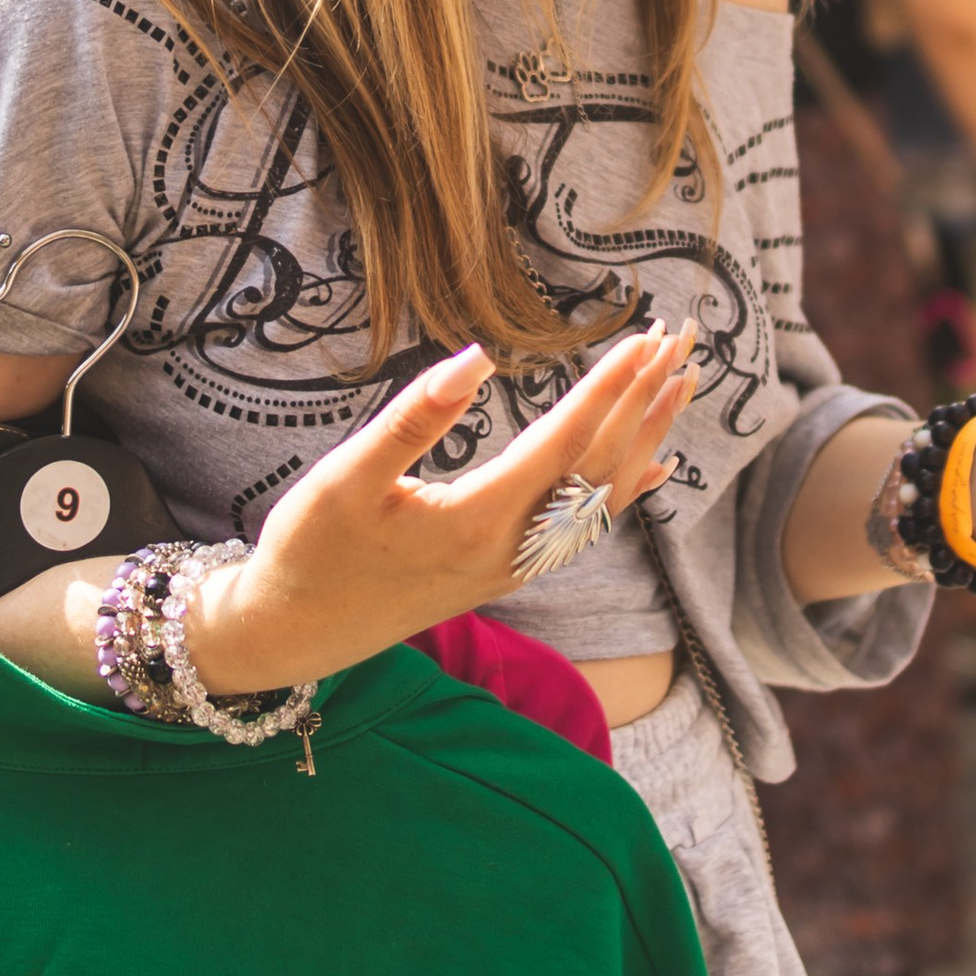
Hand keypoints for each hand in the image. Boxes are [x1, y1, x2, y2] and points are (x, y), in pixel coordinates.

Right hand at [188, 322, 697, 697]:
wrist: (294, 634)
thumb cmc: (311, 550)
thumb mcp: (344, 479)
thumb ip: (413, 419)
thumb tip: (476, 358)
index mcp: (474, 521)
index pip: (563, 444)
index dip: (607, 390)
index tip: (644, 341)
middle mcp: (510, 550)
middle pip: (598, 469)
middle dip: (643, 404)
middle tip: (681, 343)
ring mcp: (513, 568)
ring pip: (600, 499)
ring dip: (644, 439)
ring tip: (680, 387)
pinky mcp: (505, 573)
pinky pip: (585, 528)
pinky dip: (624, 490)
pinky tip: (654, 468)